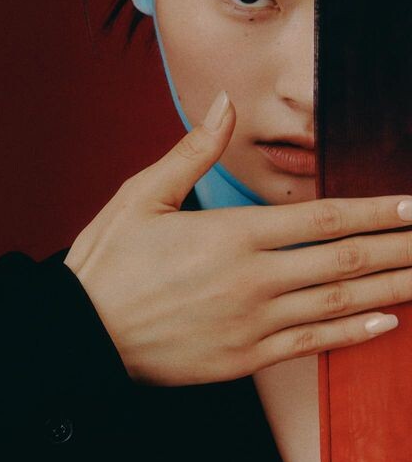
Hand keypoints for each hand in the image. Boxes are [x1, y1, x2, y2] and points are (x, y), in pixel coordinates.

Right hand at [64, 90, 409, 385]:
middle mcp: (253, 278)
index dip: (378, 210)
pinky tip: (385, 324)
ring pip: (339, 303)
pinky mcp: (244, 358)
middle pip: (346, 260)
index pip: (325, 217)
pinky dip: (353, 334)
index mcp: (232, 233)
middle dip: (401, 248)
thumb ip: (192, 149)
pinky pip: (312, 346)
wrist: (81, 334)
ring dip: (391, 288)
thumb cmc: (108, 261)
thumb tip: (225, 103)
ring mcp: (253, 322)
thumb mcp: (142, 194)